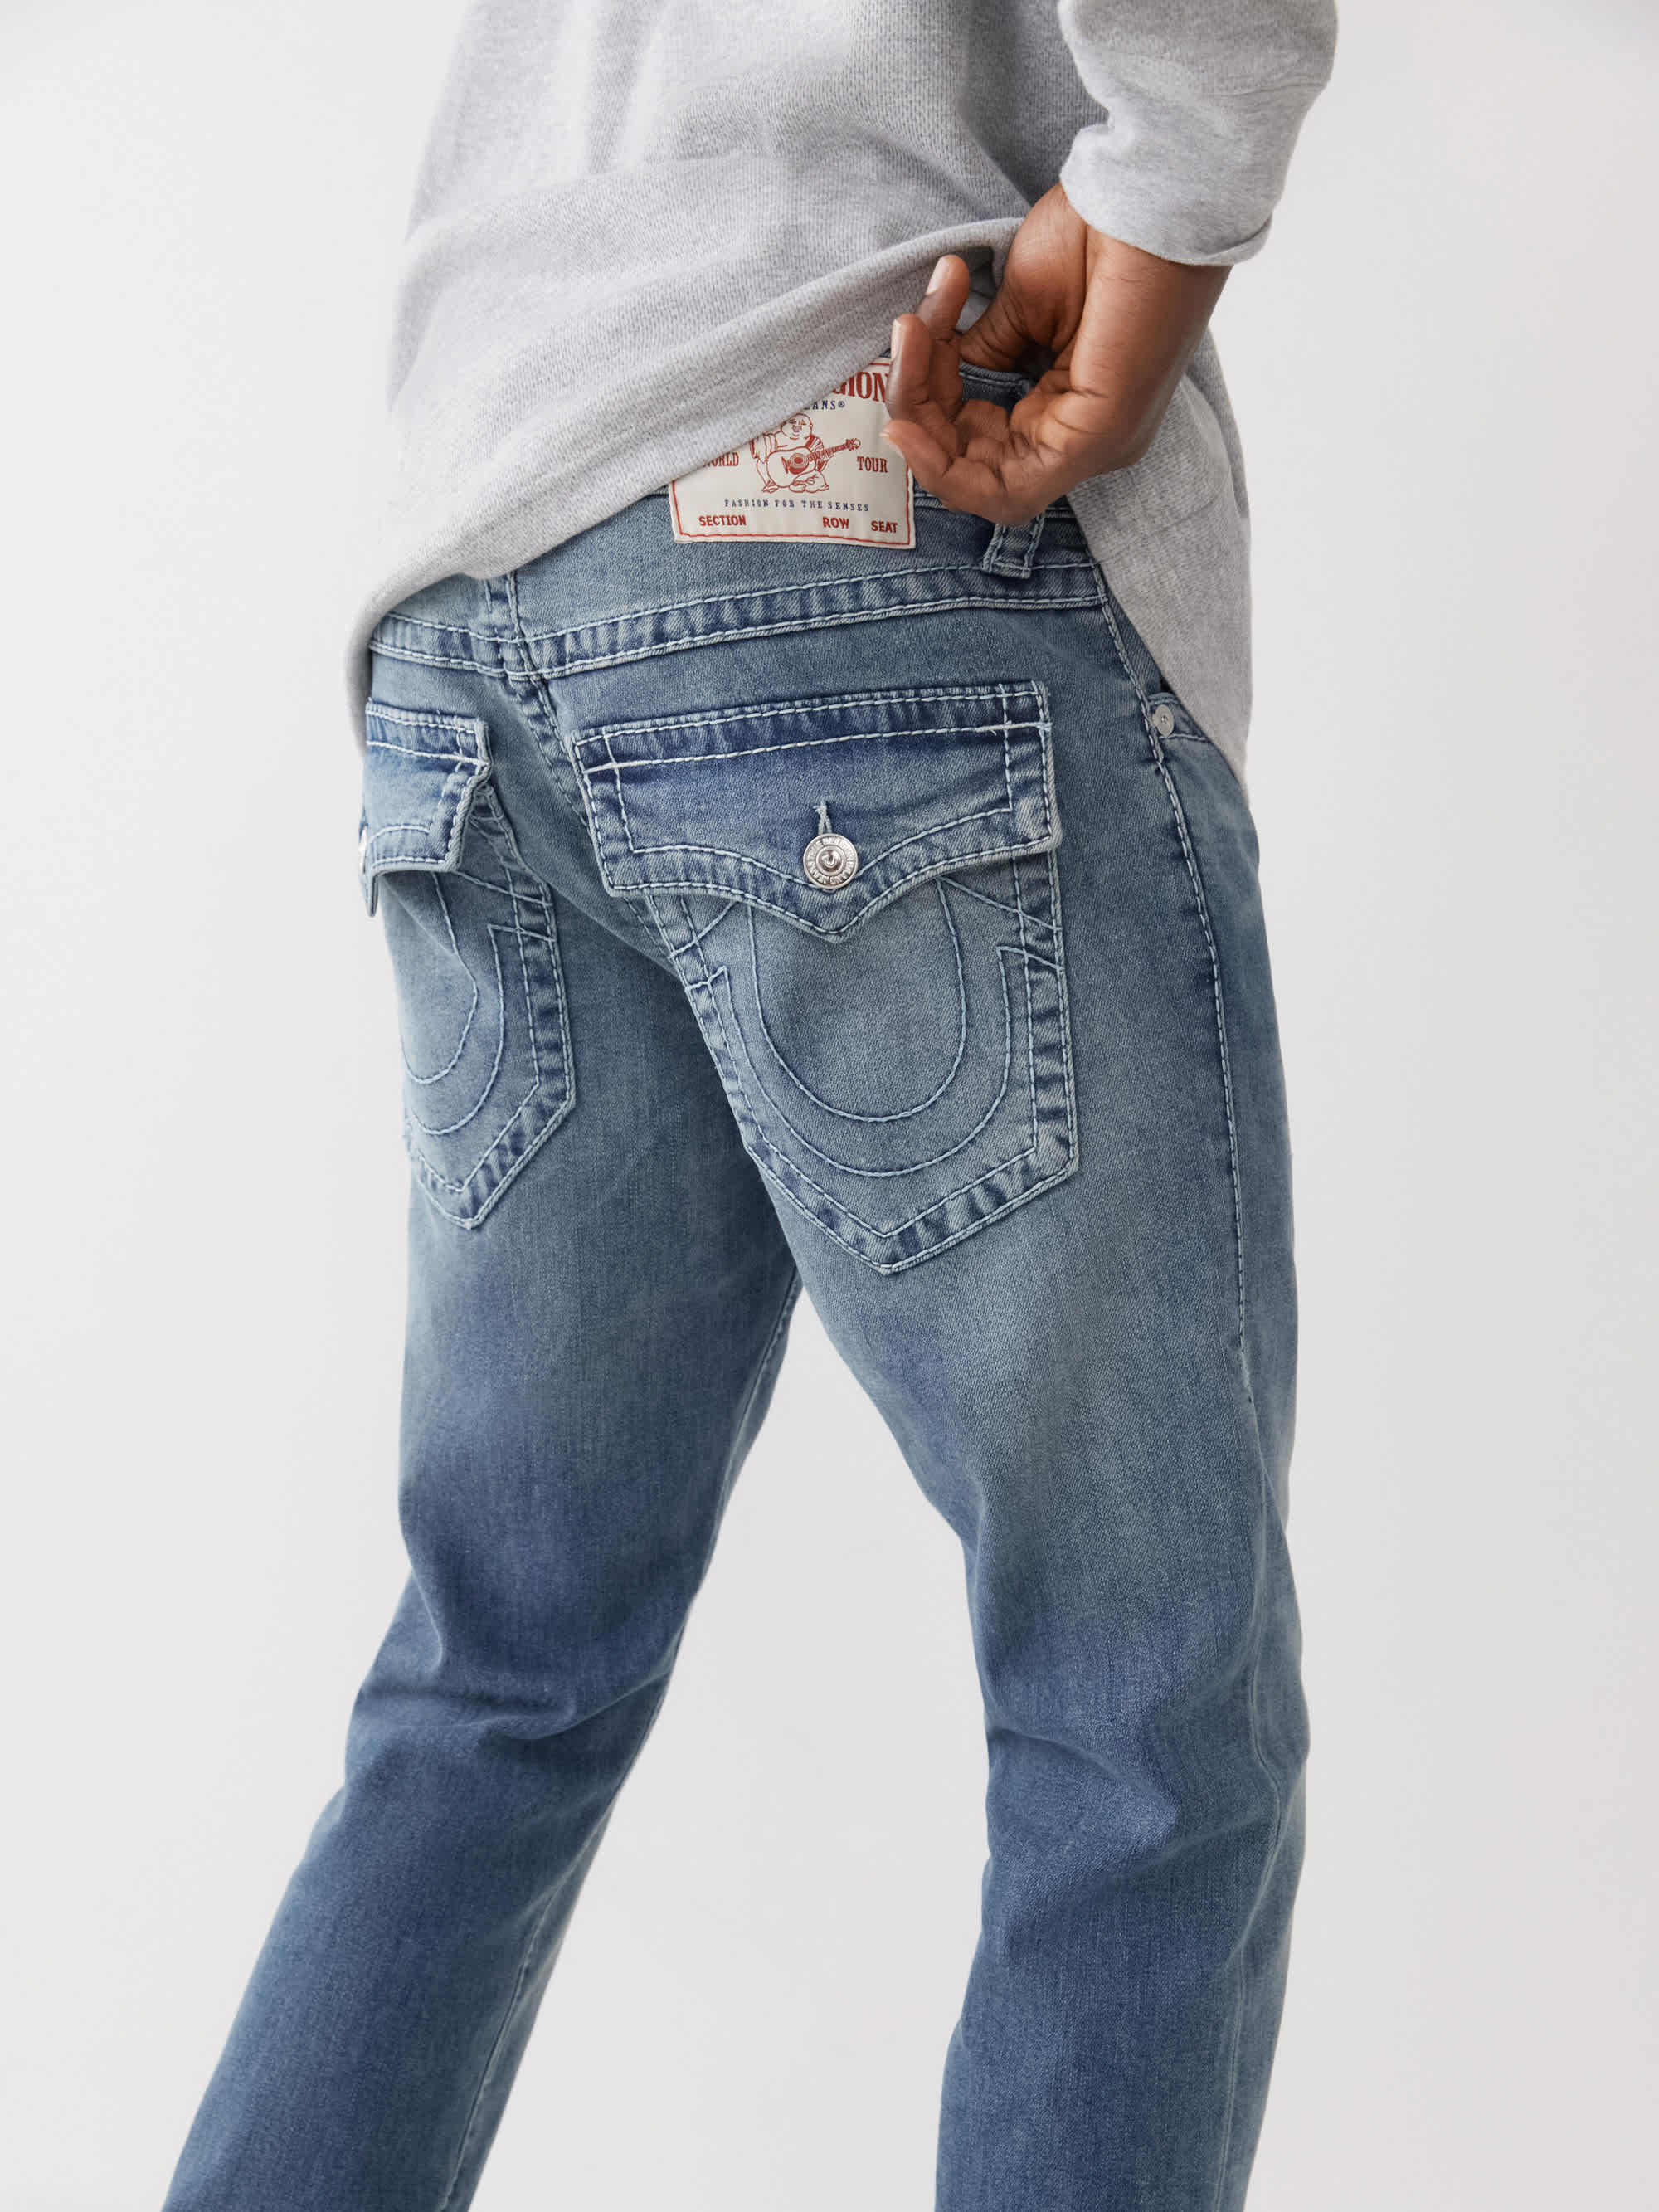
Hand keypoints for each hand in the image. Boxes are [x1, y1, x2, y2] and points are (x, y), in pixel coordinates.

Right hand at [881, 184, 1227, 525]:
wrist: (1150, 192)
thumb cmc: (1099, 231)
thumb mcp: (1022, 304)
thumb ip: (983, 353)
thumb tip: (943, 374)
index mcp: (1077, 411)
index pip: (985, 445)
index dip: (933, 402)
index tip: (915, 331)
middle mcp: (1088, 441)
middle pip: (975, 468)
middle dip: (920, 404)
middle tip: (907, 331)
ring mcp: (1094, 446)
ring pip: (982, 484)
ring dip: (923, 419)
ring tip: (910, 338)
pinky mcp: (1095, 440)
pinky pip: (1005, 490)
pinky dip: (944, 465)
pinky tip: (906, 421)